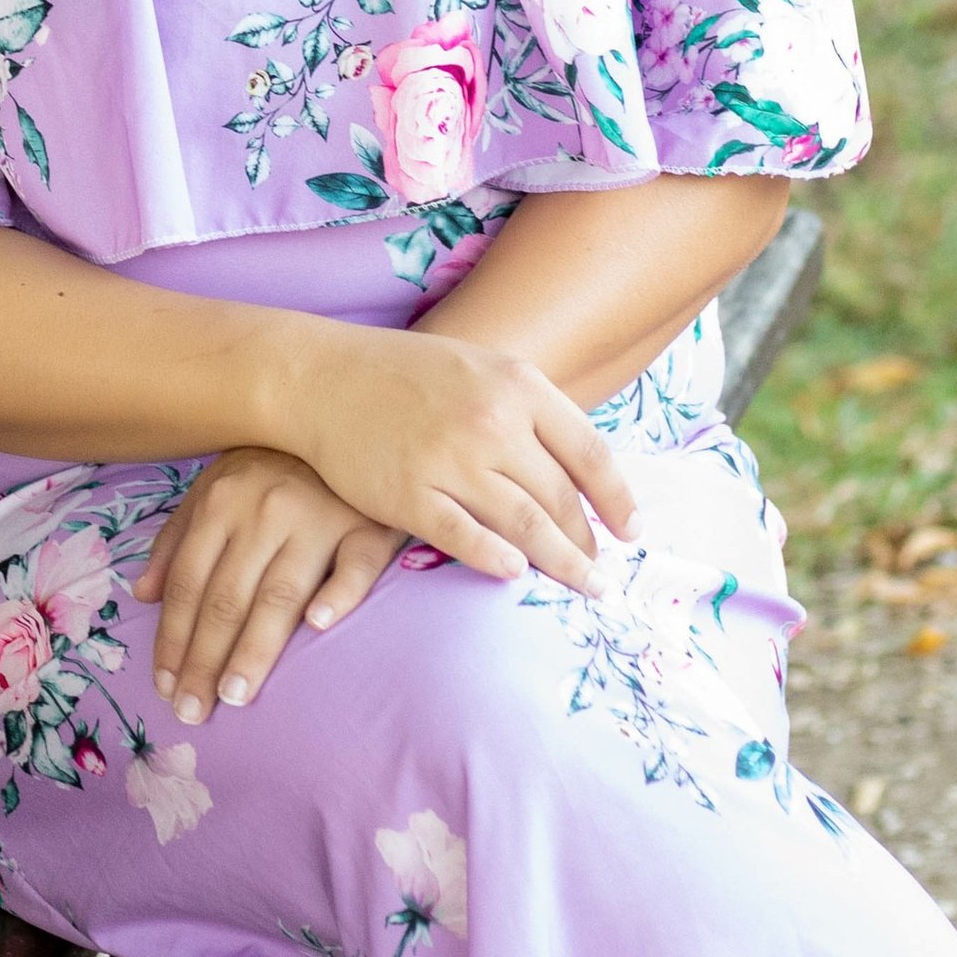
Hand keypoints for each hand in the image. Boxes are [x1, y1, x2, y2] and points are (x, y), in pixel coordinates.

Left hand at [133, 450, 403, 725]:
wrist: (348, 421)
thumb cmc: (274, 468)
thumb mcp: (215, 489)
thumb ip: (177, 540)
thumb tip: (141, 595)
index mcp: (222, 502)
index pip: (190, 583)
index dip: (174, 638)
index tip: (165, 687)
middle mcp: (265, 510)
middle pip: (228, 597)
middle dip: (205, 659)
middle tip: (194, 711)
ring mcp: (318, 517)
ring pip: (281, 592)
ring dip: (255, 647)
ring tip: (235, 695)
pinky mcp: (369, 526)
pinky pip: (356, 565)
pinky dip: (338, 594)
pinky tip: (317, 626)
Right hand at [283, 323, 636, 592]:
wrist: (324, 377)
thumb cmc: (409, 375)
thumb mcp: (481, 368)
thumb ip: (530, 412)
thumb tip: (581, 472)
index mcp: (517, 385)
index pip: (589, 452)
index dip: (617, 499)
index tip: (632, 532)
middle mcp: (491, 422)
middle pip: (560, 498)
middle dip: (589, 544)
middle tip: (603, 575)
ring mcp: (450, 460)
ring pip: (525, 525)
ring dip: (562, 564)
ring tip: (584, 587)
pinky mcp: (409, 495)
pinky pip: (467, 539)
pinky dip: (498, 561)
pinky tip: (516, 574)